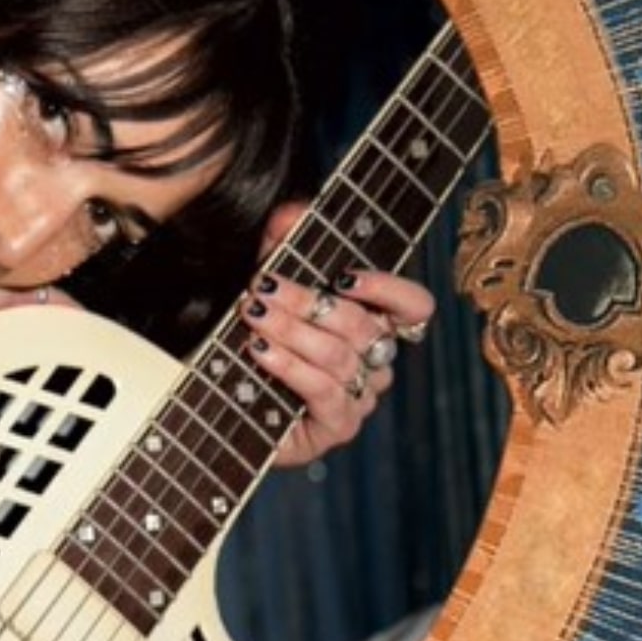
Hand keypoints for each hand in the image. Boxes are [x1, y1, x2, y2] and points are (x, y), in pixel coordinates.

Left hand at [242, 202, 435, 466]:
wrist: (227, 402)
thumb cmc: (260, 339)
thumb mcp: (270, 287)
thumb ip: (283, 248)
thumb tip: (291, 214)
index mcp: (376, 326)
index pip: (414, 307)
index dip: (389, 289)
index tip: (343, 276)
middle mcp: (376, 362)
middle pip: (362, 327)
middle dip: (308, 302)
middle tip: (263, 287)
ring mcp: (360, 397)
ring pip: (340, 358)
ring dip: (291, 331)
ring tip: (253, 314)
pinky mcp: (336, 426)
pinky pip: (323, 391)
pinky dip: (290, 367)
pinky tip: (259, 351)